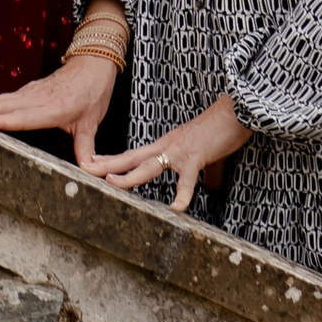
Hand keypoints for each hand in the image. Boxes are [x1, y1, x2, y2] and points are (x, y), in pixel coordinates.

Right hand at [0, 44, 118, 169]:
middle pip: (3, 105)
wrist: (93, 63)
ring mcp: (30, 92)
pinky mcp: (27, 90)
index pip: (25, 117)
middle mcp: (38, 98)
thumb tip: (89, 172)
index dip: (3, 120)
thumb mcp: (92, 122)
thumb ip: (86, 148)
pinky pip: (3, 98)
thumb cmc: (93, 93)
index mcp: (54, 108)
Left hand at [79, 92, 251, 212]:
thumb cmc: (222, 130)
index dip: (113, 160)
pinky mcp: (195, 157)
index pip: (133, 154)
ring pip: (148, 166)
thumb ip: (206, 173)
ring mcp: (179, 151)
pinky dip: (181, 195)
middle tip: (86, 170)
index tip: (93, 164)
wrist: (236, 111)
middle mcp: (166, 146)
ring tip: (112, 183)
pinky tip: (176, 209)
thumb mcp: (207, 154)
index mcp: (166, 145)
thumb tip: (212, 188)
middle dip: (107, 165)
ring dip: (129, 175)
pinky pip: (186, 180)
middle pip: (131, 158)